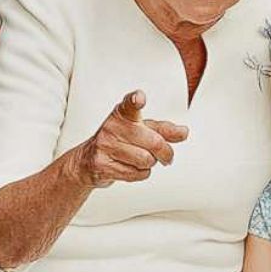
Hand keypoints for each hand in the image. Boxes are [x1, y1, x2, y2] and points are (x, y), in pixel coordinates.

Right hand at [65, 90, 188, 187]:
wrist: (87, 162)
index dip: (135, 101)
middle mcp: (112, 127)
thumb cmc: (119, 142)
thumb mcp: (140, 130)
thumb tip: (183, 132)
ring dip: (150, 164)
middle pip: (154, 142)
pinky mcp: (102, 164)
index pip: (130, 105)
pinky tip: (130, 167)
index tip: (139, 98)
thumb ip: (163, 130)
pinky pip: (137, 173)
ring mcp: (105, 146)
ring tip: (140, 160)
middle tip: (167, 157)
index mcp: (122, 114)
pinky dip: (140, 173)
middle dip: (165, 153)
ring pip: (146, 160)